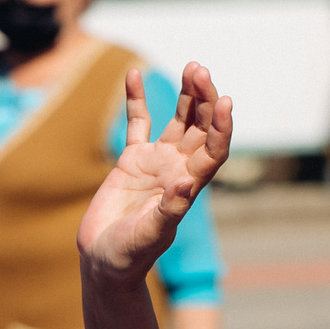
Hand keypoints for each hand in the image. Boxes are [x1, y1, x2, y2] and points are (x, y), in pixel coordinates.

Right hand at [77, 63, 229, 291]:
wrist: (104, 261)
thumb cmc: (129, 255)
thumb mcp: (150, 235)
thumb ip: (169, 210)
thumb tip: (187, 184)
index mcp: (188, 188)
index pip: (213, 150)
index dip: (221, 126)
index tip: (224, 101)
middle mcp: (178, 170)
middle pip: (201, 128)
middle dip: (204, 100)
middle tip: (200, 70)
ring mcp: (156, 163)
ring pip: (178, 121)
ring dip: (187, 96)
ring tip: (192, 67)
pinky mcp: (131, 160)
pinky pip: (136, 123)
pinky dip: (135, 100)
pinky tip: (133, 74)